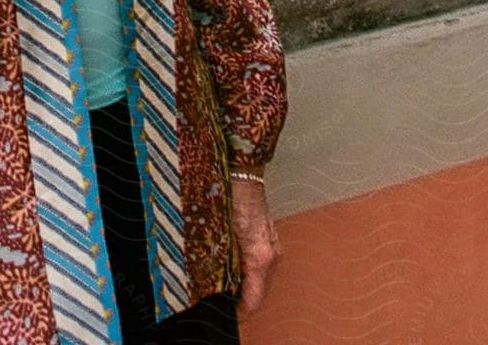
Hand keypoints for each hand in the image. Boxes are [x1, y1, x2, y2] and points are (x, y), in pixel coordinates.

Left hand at [229, 177, 280, 317]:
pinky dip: (248, 270)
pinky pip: (261, 266)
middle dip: (239, 298)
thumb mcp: (220, 235)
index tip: (226, 314)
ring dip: (244, 284)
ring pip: (259, 279)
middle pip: (258, 292)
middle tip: (218, 298)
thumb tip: (213, 284)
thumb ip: (220, 262)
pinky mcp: (270, 241)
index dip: (240, 312)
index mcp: (259, 258)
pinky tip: (232, 265)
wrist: (243, 174)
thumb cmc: (229, 199)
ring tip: (222, 283)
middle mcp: (271, 256)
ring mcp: (273, 248)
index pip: (254, 300)